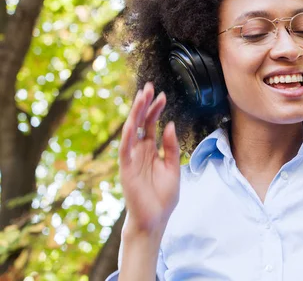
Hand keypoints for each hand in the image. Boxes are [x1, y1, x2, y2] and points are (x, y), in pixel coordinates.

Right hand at [119, 82, 180, 235]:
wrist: (155, 219)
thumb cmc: (163, 197)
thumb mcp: (173, 168)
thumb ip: (170, 148)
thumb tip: (170, 125)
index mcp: (151, 151)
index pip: (152, 125)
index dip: (156, 109)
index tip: (162, 95)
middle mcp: (140, 151)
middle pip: (141, 123)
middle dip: (144, 104)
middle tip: (149, 87)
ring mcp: (131, 159)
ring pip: (132, 131)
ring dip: (136, 114)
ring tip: (141, 96)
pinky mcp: (126, 169)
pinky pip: (125, 149)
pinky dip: (128, 135)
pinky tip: (132, 122)